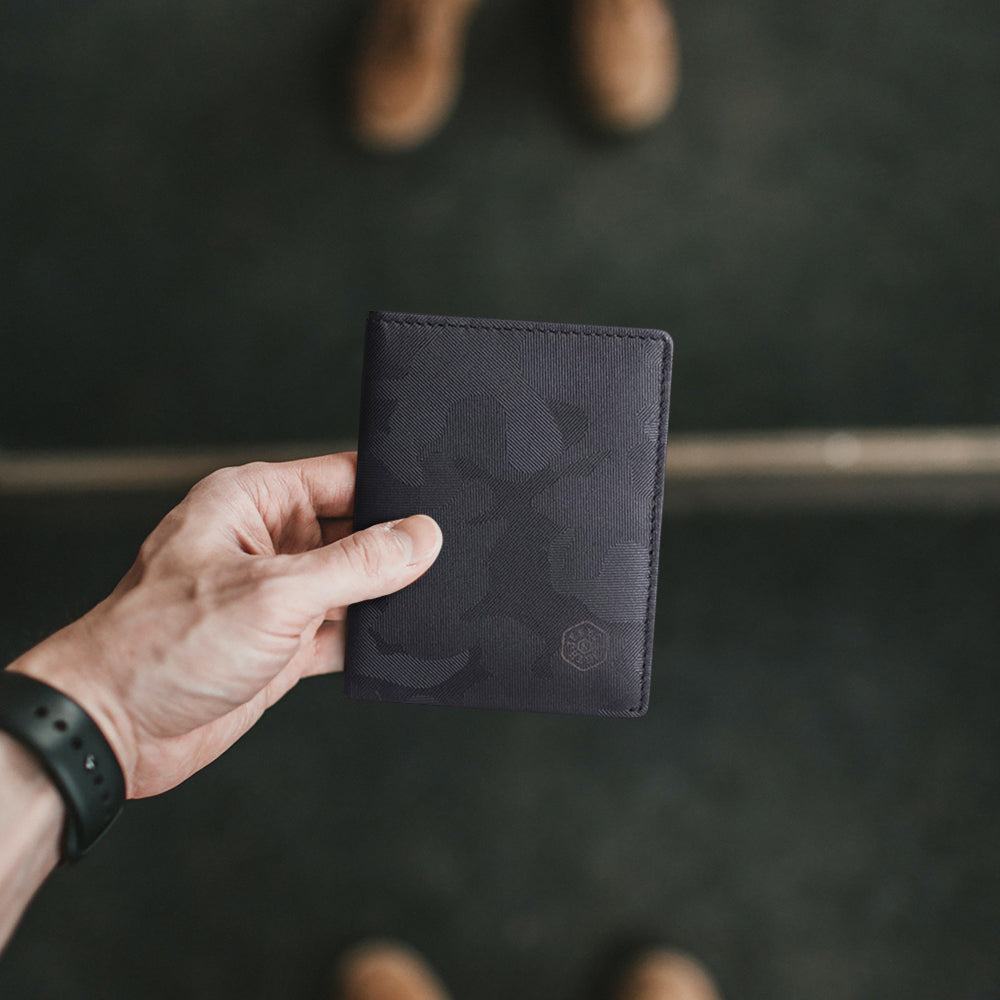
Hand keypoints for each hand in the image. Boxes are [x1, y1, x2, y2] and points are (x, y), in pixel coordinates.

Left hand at [8, 453, 441, 797]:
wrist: (115, 729)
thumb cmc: (161, 644)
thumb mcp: (274, 592)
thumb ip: (356, 563)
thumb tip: (420, 537)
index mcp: (254, 502)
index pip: (342, 475)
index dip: (392, 485)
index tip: (444, 497)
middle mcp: (268, 542)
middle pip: (356, 530)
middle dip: (399, 545)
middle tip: (454, 555)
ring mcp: (277, 595)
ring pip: (356, 583)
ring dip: (389, 595)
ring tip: (438, 599)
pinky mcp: (284, 644)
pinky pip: (345, 631)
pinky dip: (373, 639)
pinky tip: (404, 643)